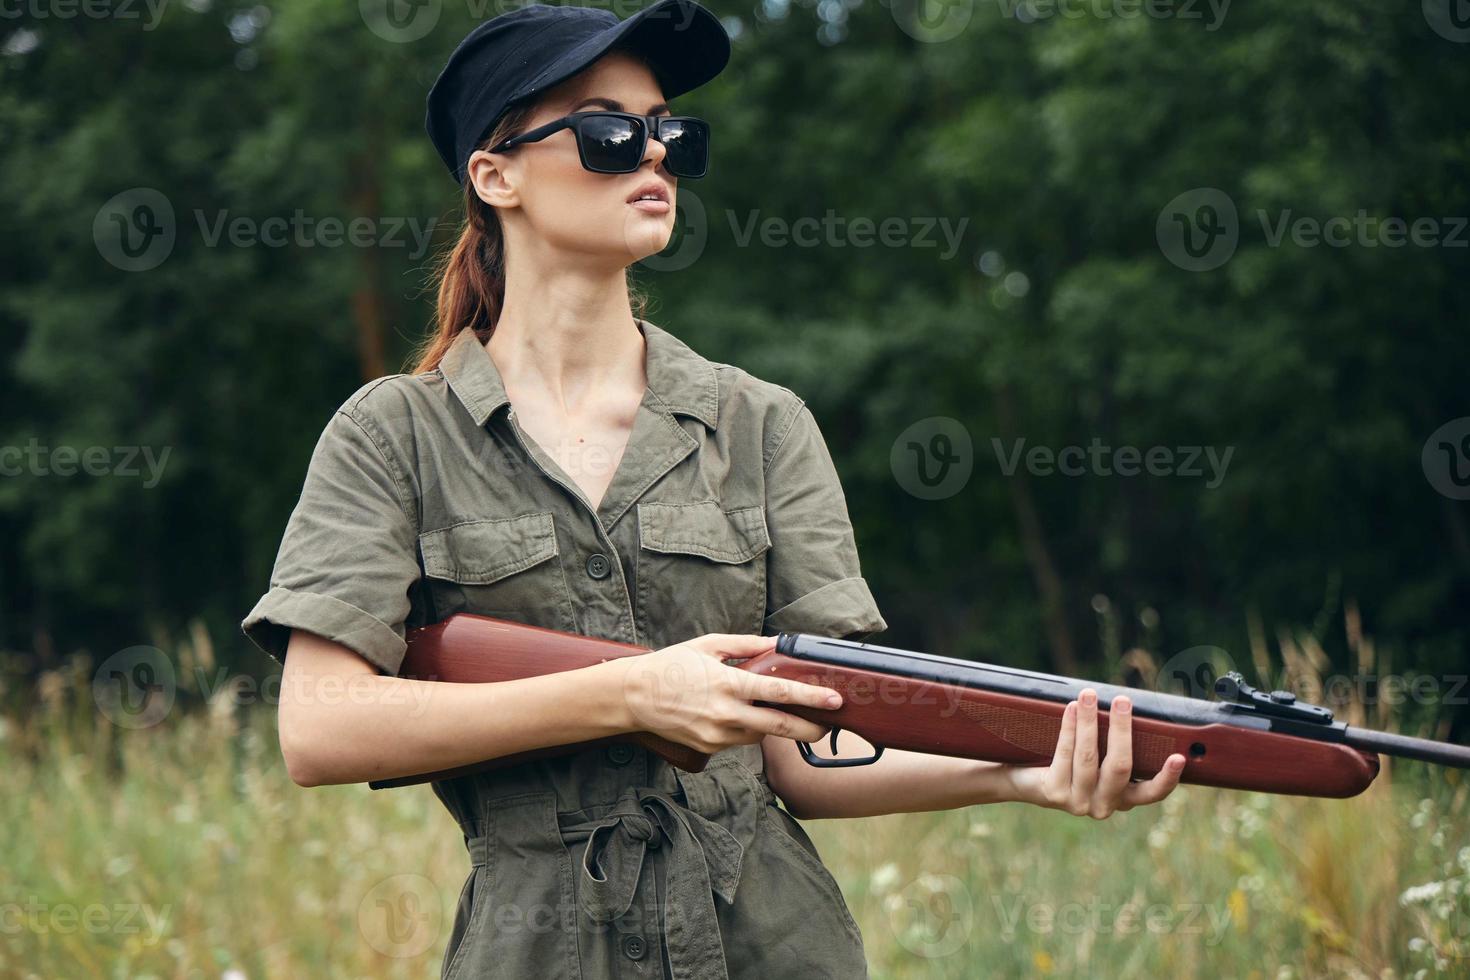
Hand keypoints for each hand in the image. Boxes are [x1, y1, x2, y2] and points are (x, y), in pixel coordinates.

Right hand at [617, 632, 844, 754]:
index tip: (834, 700)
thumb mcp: (710, 645)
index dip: (811, 698)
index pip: (780, 693)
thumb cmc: (672, 665)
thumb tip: (779, 643)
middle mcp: (726, 714)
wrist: (634, 697)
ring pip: (761, 735)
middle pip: (781, 727)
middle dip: (810, 728)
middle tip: (828, 724)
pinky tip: (739, 715)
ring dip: (774, 726)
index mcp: (729, 684)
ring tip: (780, 712)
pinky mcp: (710, 748)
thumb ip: (748, 645)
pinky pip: (740, 740)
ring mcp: (718, 735)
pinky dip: (748, 729)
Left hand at [1005, 689, 1185, 818]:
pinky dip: (1069, 728)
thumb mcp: (1095, 756)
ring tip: (1088, 694)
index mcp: (1121, 797)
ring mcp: (1079, 803)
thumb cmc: (1066, 760)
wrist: (1021, 779)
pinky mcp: (1055, 794)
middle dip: (1121, 730)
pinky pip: (1065, 755)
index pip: (1151, 794)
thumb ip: (1113, 743)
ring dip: (1089, 721)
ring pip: (1089, 758)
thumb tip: (1126, 705)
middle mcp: (1103, 805)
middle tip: (1122, 700)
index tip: (1179, 757)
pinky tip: (1071, 709)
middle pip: (1120, 767)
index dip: (1167, 778)